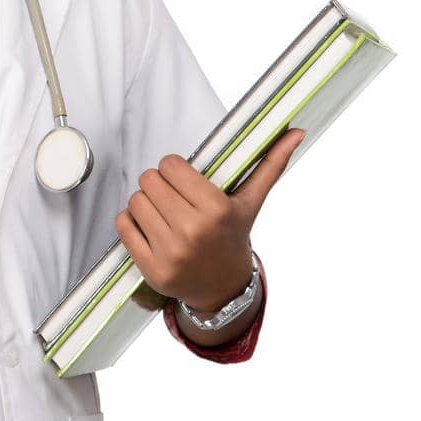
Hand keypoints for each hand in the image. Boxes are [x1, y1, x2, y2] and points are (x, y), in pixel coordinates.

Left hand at [115, 127, 304, 311]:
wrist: (224, 288)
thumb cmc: (233, 236)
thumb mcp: (252, 201)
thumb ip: (271, 164)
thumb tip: (297, 132)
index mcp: (216, 210)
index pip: (170, 165)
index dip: (174, 169)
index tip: (184, 181)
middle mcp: (193, 232)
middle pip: (149, 181)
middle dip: (159, 185)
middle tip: (173, 198)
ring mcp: (171, 253)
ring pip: (135, 201)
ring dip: (145, 203)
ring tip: (164, 213)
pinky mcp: (152, 269)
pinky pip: (123, 226)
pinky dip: (131, 223)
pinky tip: (151, 228)